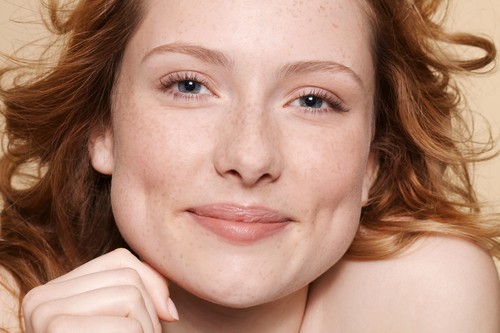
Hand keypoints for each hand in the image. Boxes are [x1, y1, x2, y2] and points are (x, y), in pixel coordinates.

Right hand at [22, 248, 177, 332]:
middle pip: (128, 277)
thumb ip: (135, 295)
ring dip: (147, 330)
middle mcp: (41, 297)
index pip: (120, 260)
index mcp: (55, 292)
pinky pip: (128, 326)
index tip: (165, 314)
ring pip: (130, 296)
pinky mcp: (56, 328)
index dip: (153, 284)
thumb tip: (168, 307)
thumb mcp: (118, 324)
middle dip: (151, 313)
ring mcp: (44, 313)